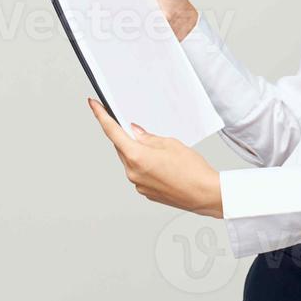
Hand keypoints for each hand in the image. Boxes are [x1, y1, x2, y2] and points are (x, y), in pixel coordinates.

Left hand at [87, 98, 223, 218]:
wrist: (206, 195)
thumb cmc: (193, 171)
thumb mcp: (170, 144)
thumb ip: (148, 137)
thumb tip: (134, 132)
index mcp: (137, 157)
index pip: (112, 132)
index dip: (101, 116)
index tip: (93, 105)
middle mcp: (133, 173)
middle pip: (121, 148)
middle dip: (125, 136)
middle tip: (134, 126)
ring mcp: (139, 185)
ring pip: (130, 161)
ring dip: (137, 151)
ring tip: (159, 149)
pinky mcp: (146, 192)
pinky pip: (139, 173)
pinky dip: (144, 164)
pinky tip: (161, 163)